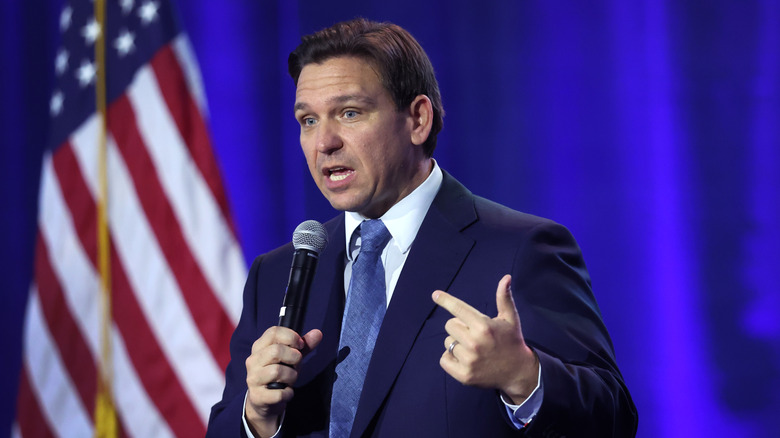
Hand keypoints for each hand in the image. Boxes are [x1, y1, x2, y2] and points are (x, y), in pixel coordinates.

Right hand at [244, 326, 322, 436]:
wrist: (265, 401)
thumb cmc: (280, 374)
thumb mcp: (291, 358)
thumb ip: (304, 346)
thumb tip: (318, 333)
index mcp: (259, 347)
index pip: (273, 332)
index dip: (291, 336)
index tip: (300, 345)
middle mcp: (253, 361)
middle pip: (276, 350)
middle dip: (294, 358)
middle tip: (296, 365)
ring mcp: (253, 379)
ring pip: (277, 371)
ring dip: (292, 376)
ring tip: (290, 379)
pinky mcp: (257, 396)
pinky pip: (279, 393)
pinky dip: (288, 393)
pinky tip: (287, 392)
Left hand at [432, 274, 538, 403]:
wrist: (518, 373)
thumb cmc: (512, 341)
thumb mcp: (510, 319)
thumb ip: (504, 298)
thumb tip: (505, 277)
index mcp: (484, 326)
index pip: (458, 309)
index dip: (445, 300)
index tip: (435, 294)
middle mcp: (474, 343)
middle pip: (449, 325)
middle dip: (459, 327)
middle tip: (474, 334)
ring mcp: (469, 360)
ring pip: (447, 342)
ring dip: (456, 343)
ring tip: (473, 349)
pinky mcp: (464, 375)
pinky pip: (444, 359)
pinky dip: (450, 358)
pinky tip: (465, 359)